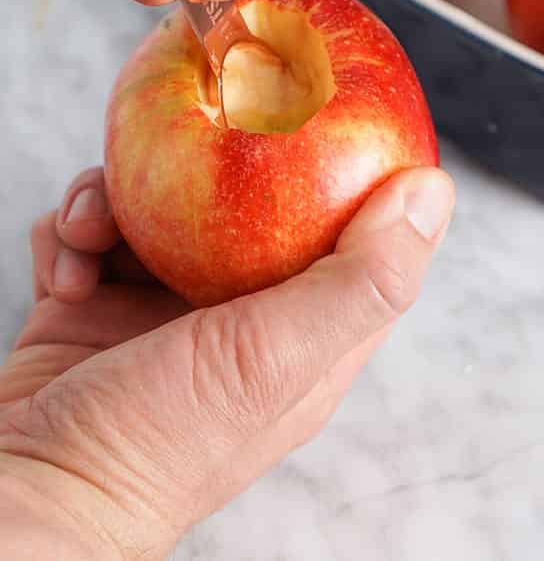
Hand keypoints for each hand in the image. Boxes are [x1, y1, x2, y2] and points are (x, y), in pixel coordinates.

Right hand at [0, 164, 453, 559]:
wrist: (25, 495)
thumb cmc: (160, 442)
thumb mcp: (279, 354)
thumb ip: (362, 278)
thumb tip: (434, 192)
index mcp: (307, 334)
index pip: (358, 240)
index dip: (358, 177)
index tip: (337, 115)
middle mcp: (243, 317)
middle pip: (251, 208)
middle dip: (217, 172)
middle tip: (197, 135)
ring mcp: (164, 311)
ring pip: (163, 210)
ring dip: (122, 199)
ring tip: (97, 221)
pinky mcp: (94, 308)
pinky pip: (93, 236)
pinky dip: (72, 234)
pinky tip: (65, 261)